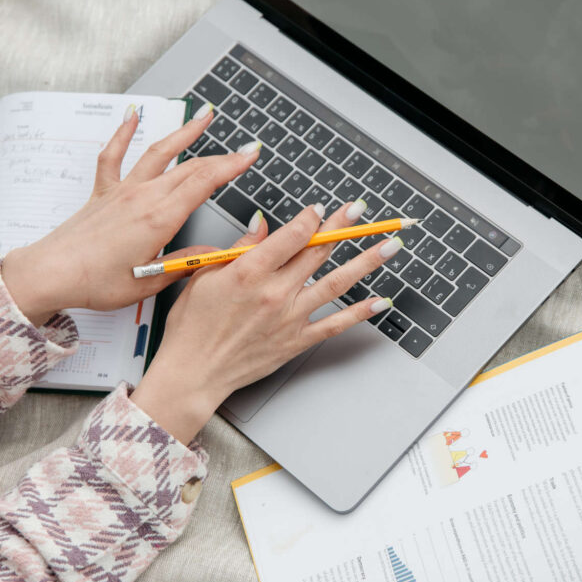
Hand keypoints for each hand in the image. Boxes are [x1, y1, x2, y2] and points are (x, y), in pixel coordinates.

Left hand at [1, 103, 259, 325]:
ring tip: (204, 116)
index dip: (231, 166)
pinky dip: (123, 132)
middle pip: (190, 168)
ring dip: (184, 133)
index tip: (251, 156)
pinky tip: (132, 115)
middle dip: (222, 156)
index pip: (204, 183)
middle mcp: (143, 197)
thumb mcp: (152, 281)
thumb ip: (188, 262)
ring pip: (159, 153)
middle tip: (245, 148)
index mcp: (159, 218)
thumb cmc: (96, 283)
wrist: (51, 274)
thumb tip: (218, 255)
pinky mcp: (103, 193)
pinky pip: (114, 155)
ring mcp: (122, 191)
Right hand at [130, 198, 402, 443]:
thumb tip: (262, 225)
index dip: (311, 218)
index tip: (321, 208)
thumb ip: (240, 248)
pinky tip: (381, 300)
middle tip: (362, 211)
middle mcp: (275, 292)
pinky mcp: (296, 340)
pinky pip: (336, 324)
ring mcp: (290, 317)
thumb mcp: (205, 275)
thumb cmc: (192, 327)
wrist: (194, 373)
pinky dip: (361, 312)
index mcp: (249, 271)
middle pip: (318, 251)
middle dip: (344, 226)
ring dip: (367, 261)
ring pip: (337, 282)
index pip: (292, 235)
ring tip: (390, 245)